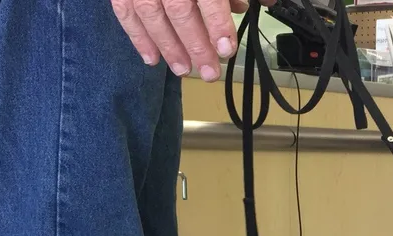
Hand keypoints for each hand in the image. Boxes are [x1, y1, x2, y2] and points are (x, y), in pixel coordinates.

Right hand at [111, 0, 274, 81]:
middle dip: (195, 45)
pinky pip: (125, 10)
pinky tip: (152, 58)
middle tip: (209, 72)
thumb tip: (267, 1)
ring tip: (183, 70)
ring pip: (151, 13)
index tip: (225, 48)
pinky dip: (138, 37)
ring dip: (168, 47)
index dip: (216, 22)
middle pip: (179, 9)